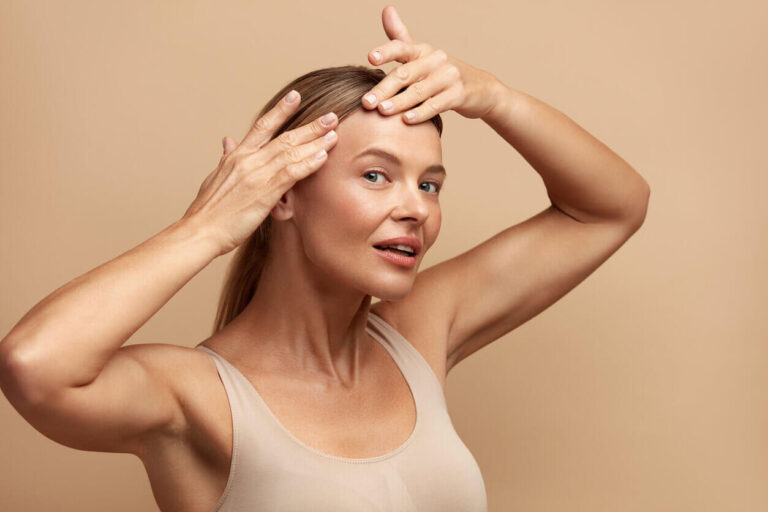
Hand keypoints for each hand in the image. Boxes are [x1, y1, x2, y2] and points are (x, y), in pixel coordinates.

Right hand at [181, 90, 338, 255]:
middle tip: (331, 116)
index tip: (295, 96)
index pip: (262, 126)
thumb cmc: (209, 210)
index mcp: (236, 155)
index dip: (280, 110)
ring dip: (315, 142)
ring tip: (334, 133)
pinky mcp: (265, 192)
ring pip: (291, 152)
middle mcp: (248, 160)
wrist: (201, 230)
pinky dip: (308, 163)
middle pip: (284, 136)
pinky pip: (291, 173)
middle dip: (310, 126)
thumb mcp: (215, 176)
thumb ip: (226, 157)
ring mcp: (257, 174)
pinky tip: (323, 156)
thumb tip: (228, 140)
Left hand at [361, 5, 500, 122]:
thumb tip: (386, 9)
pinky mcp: (458, 95)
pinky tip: (407, 120)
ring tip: (382, 111)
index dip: (386, 52)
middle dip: (384, 89)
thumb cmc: (443, 74)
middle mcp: (436, 60)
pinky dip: (421, 113)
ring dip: (399, 102)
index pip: (401, 48)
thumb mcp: (423, 55)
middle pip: (406, 74)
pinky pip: (436, 104)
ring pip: (419, 91)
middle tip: (366, 102)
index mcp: (423, 51)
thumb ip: (401, 37)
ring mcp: (449, 77)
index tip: (371, 58)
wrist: (481, 88)